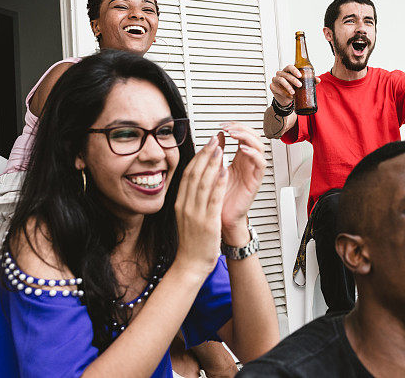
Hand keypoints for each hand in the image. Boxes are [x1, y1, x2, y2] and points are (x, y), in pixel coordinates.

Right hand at [173, 136, 227, 276]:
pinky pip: (213, 199)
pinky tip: (224, 171)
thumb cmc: (191, 243)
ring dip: (212, 163)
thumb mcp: (185, 217)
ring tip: (220, 149)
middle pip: (194, 174)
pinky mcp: (207, 222)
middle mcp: (186, 206)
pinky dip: (218, 183)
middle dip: (205, 154)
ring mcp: (195, 214)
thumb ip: (189, 200)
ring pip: (203, 183)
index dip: (197, 157)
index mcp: (180, 204)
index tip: (206, 145)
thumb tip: (195, 182)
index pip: (188, 174)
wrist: (189, 265)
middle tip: (214, 139)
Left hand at [219, 123, 266, 244]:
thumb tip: (216, 136)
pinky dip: (253, 154)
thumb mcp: (213, 170)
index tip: (222, 125)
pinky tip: (243, 150)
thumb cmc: (216, 197)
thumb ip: (216, 153)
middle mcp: (247, 163)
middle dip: (241, 128)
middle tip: (229, 128)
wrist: (219, 218)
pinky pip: (261, 164)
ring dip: (247, 137)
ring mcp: (252, 171)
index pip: (243, 135)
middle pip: (254, 137)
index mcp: (238, 158)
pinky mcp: (255, 181)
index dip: (235, 126)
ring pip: (259, 146)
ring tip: (235, 135)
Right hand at [269, 65, 320, 107]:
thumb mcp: (302, 85)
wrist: (286, 99)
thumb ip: (310, 81)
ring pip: (281, 80)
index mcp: (288, 71)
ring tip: (293, 92)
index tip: (300, 76)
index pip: (290, 67)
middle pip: (286, 74)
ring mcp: (275, 79)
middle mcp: (281, 74)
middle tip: (300, 85)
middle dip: (293, 80)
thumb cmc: (294, 89)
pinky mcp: (272, 86)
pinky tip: (289, 96)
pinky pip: (277, 88)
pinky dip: (283, 92)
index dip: (294, 70)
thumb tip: (318, 79)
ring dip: (288, 86)